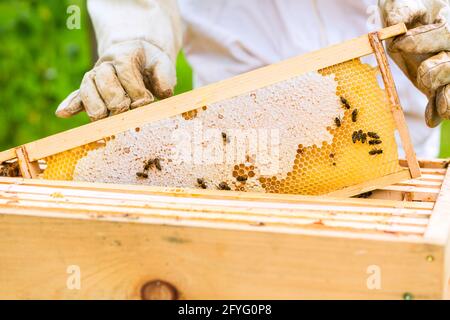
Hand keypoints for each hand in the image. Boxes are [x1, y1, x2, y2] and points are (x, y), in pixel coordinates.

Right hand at [56, 40, 176, 120]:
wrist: (139, 57)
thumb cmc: (153, 66)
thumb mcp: (163, 66)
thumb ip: (165, 76)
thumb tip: (164, 92)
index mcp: (125, 54)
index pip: (125, 70)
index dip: (135, 88)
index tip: (145, 102)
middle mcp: (106, 64)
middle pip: (103, 79)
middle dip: (115, 98)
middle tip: (125, 110)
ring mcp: (95, 77)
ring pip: (88, 88)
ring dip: (95, 105)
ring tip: (102, 117)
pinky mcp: (90, 91)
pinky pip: (77, 96)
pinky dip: (71, 104)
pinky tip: (63, 113)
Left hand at [379, 0, 449, 126]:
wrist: (399, 24)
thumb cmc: (404, 8)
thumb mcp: (402, 4)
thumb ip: (404, 9)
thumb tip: (404, 20)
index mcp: (448, 23)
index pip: (446, 33)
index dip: (425, 40)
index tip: (400, 44)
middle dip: (439, 71)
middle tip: (423, 75)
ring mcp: (445, 68)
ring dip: (448, 98)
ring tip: (444, 110)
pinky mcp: (435, 86)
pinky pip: (439, 99)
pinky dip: (436, 110)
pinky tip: (432, 119)